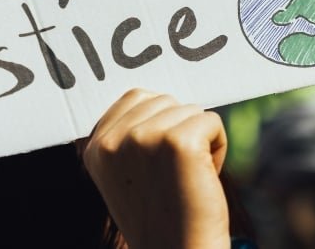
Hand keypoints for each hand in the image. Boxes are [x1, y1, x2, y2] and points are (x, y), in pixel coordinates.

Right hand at [82, 89, 229, 248]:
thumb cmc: (162, 216)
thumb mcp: (125, 173)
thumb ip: (127, 135)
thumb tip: (153, 98)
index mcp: (96, 146)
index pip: (135, 98)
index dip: (160, 124)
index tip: (160, 164)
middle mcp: (113, 140)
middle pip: (164, 101)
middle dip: (180, 130)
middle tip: (175, 174)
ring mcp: (143, 137)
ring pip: (189, 110)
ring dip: (199, 140)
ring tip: (187, 178)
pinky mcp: (178, 141)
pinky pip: (212, 121)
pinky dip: (218, 147)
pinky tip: (203, 177)